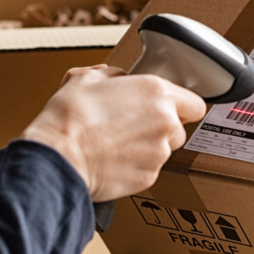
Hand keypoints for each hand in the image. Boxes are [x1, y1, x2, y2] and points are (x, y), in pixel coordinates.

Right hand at [21, 65, 205, 201]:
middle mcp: (165, 123)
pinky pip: (148, 170)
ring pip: (163, 150)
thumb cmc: (70, 118)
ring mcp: (159, 153)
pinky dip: (135, 167)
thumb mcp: (85, 78)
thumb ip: (111, 75)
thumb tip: (114, 78)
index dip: (181, 106)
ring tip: (116, 144)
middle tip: (132, 125)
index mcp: (157, 93)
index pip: (194, 103)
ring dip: (146, 147)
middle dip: (160, 127)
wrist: (58, 156)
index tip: (169, 108)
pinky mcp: (148, 178)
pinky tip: (112, 160)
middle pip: (178, 128)